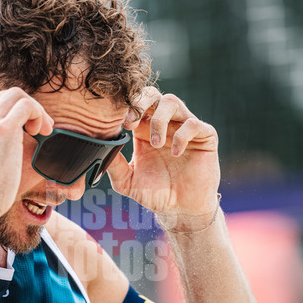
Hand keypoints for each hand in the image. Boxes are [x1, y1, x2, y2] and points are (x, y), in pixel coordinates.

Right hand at [0, 87, 52, 219]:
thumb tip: (5, 141)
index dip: (10, 111)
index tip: (23, 128)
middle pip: (3, 95)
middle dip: (25, 108)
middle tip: (38, 129)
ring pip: (17, 95)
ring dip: (35, 110)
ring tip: (42, 130)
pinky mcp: (3, 129)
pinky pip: (27, 106)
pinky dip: (39, 114)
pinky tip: (42, 132)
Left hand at [107, 88, 219, 216]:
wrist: (183, 209)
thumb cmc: (156, 193)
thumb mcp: (128, 182)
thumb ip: (113, 166)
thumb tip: (98, 148)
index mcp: (144, 130)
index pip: (134, 105)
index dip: (125, 108)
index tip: (119, 125)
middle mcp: (164, 123)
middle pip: (152, 94)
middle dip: (140, 102)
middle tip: (131, 124)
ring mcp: (184, 127)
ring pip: (172, 101)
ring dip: (159, 120)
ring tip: (156, 144)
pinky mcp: (204, 135)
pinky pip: (193, 123)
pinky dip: (181, 135)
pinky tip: (175, 153)